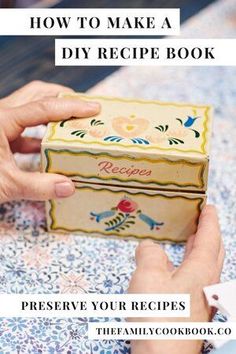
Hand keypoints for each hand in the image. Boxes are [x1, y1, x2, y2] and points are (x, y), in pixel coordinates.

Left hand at [0, 80, 99, 202]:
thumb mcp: (4, 184)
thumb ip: (38, 186)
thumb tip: (70, 188)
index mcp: (2, 120)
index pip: (44, 107)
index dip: (71, 107)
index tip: (94, 108)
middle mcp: (1, 115)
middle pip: (37, 94)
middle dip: (63, 97)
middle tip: (85, 108)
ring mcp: (0, 124)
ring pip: (31, 108)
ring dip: (53, 113)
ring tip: (74, 122)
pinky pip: (25, 128)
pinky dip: (42, 133)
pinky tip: (53, 145)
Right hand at [128, 205, 223, 353]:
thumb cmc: (158, 316)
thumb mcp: (148, 276)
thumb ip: (149, 254)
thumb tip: (149, 246)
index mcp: (201, 269)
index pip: (210, 236)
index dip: (209, 219)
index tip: (208, 206)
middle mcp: (206, 282)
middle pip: (214, 250)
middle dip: (209, 232)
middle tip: (201, 218)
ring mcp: (201, 297)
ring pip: (205, 264)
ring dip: (200, 248)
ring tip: (190, 236)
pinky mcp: (192, 309)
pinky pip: (194, 277)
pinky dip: (189, 263)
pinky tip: (175, 265)